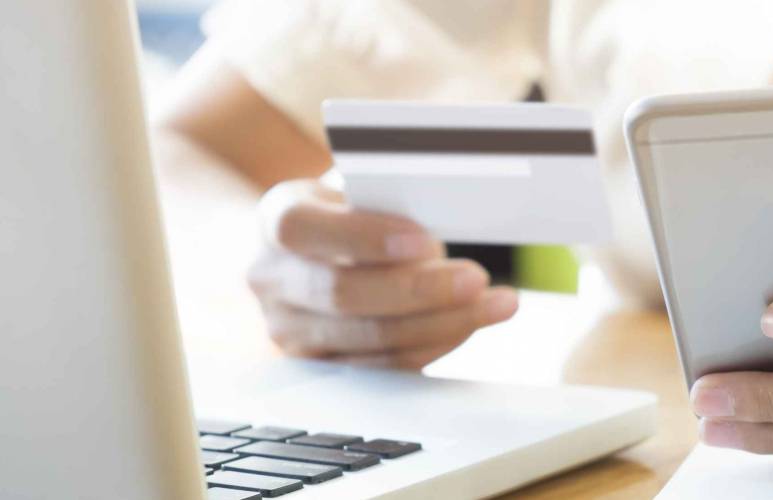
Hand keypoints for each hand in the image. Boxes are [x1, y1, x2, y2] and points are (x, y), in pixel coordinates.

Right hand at [247, 179, 518, 368]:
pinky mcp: (322, 369)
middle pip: (341, 295)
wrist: (323, 255)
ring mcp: (291, 332)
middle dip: (418, 290)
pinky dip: (435, 344)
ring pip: (368, 340)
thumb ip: (391, 201)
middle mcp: (271, 279)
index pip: (303, 229)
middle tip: (475, 279)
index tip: (425, 241)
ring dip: (442, 323)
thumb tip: (450, 216)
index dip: (364, 238)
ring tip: (495, 304)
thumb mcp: (362, 192)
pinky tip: (471, 324)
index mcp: (276, 220)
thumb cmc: (353, 215)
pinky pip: (385, 367)